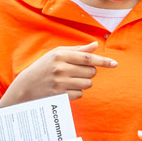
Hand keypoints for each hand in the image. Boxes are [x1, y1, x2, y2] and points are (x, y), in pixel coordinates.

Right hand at [0, 41, 116, 105]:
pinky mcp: (60, 95)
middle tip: (78, 71)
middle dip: (89, 72)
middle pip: (90, 72)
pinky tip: (66, 88)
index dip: (103, 61)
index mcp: (60, 55)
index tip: (115, 63)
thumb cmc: (44, 66)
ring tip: (72, 80)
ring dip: (84, 82)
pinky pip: (80, 94)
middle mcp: (60, 68)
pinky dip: (77, 92)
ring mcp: (60, 83)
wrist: (26, 86)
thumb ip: (78, 50)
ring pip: (87, 84)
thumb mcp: (57, 54)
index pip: (87, 57)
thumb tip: (96, 45)